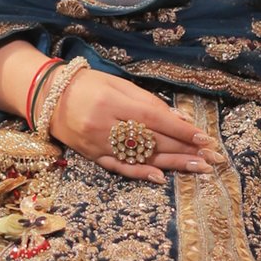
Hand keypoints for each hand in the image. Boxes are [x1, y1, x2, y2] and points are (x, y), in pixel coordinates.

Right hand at [49, 68, 225, 183]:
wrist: (47, 96)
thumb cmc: (87, 84)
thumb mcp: (117, 83)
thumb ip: (146, 101)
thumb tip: (177, 119)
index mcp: (112, 103)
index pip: (154, 119)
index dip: (181, 130)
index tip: (205, 139)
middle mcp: (105, 126)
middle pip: (152, 141)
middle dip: (185, 149)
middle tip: (212, 158)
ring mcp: (98, 144)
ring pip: (140, 157)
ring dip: (172, 164)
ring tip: (199, 169)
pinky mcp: (92, 156)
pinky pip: (119, 167)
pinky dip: (141, 173)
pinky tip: (162, 177)